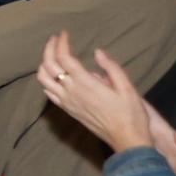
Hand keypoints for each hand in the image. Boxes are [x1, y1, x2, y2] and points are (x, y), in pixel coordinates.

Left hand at [37, 30, 152, 153]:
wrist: (127, 141)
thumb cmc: (131, 114)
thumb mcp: (127, 88)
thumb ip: (111, 68)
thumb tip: (97, 52)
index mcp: (86, 84)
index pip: (64, 58)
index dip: (61, 43)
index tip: (64, 34)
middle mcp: (72, 92)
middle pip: (49, 66)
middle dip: (49, 49)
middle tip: (55, 39)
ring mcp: (67, 103)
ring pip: (43, 80)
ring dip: (44, 64)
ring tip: (52, 55)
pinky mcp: (68, 111)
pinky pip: (49, 93)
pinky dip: (46, 80)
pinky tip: (54, 76)